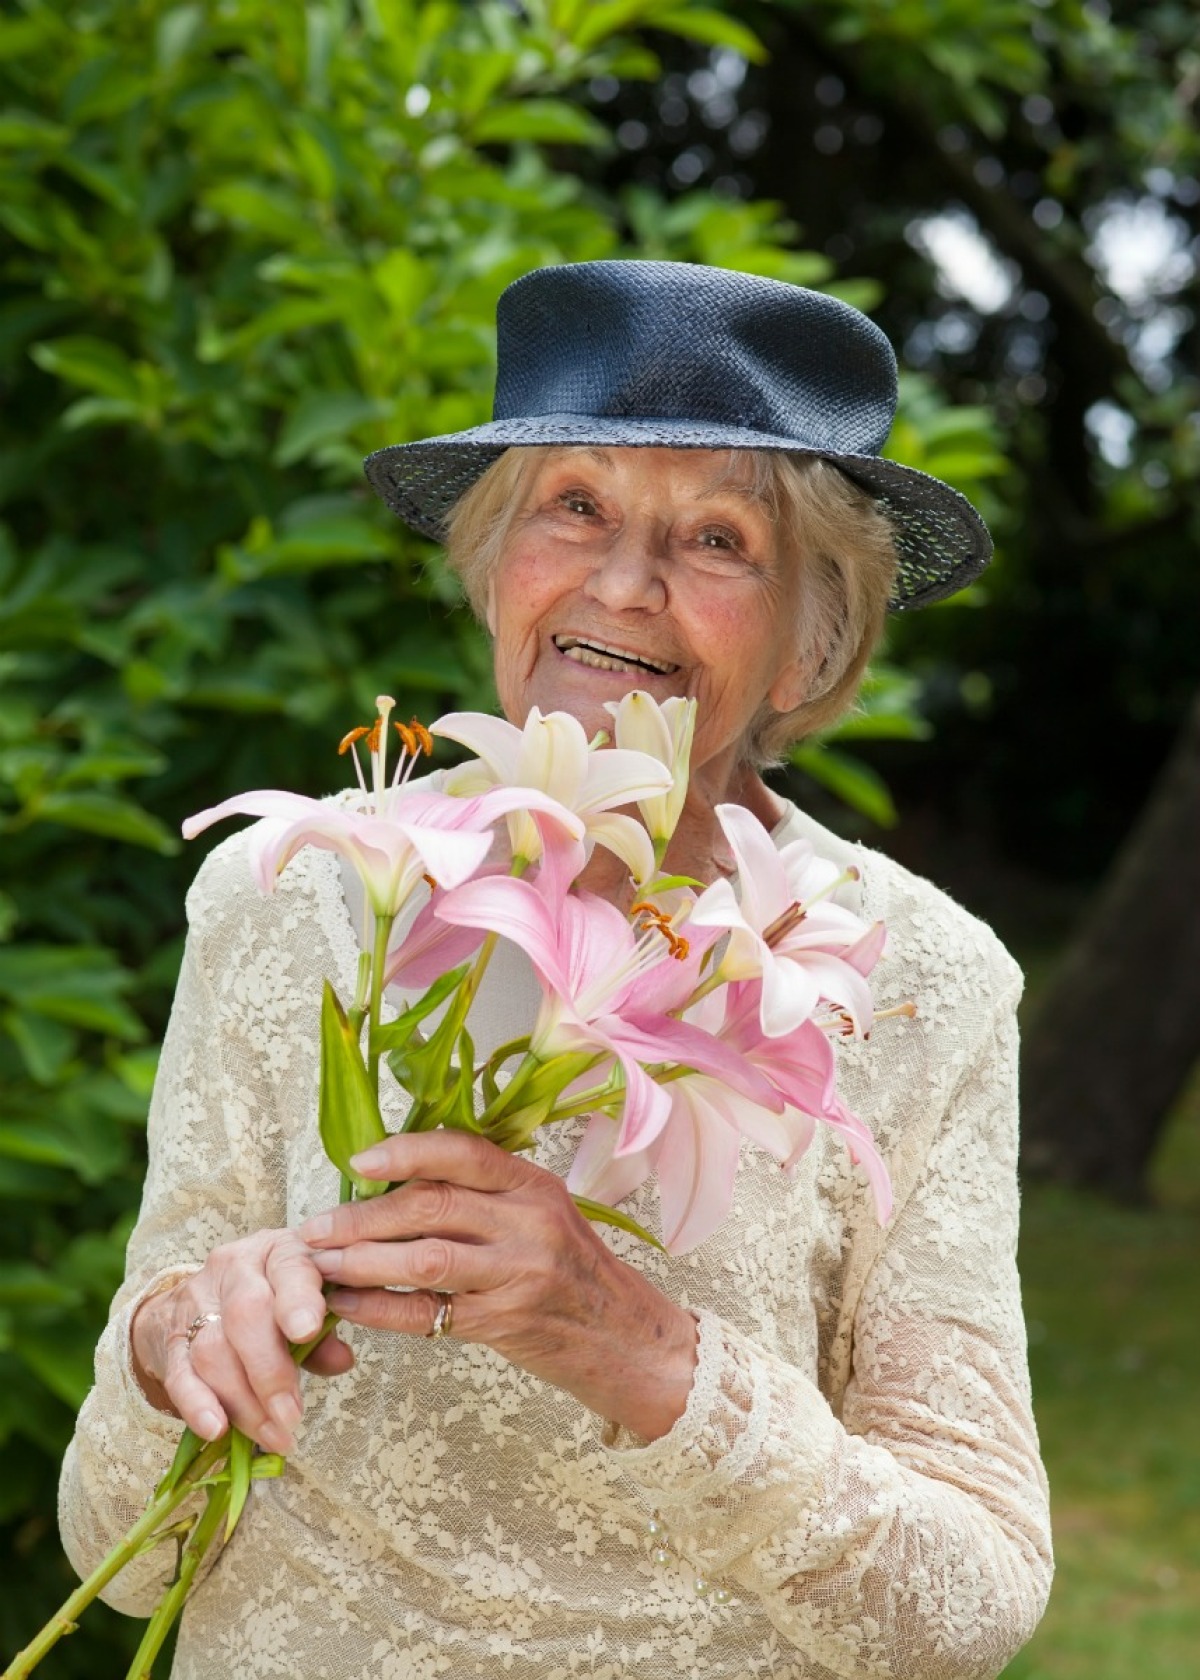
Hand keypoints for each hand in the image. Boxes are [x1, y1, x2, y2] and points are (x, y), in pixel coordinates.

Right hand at [130, 1230, 354, 1451]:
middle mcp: (234, 1267)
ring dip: (244, 1401)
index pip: (288, 1267)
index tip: (307, 1331)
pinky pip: (179, 1373)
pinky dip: (197, 1404)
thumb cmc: (274, 1297)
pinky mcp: (171, 1338)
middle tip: (291, 1416)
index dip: (297, 1299)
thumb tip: (342, 1360)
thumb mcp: (306, 1299)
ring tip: (274, 1434)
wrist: (206, 1293)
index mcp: (278, 1250)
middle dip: (270, 1371)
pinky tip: (217, 1429)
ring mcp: (196, 1301)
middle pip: (246, 1314)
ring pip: (213, 1350)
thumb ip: (325, 1331)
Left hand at [298, 1132, 697, 1440]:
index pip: (462, 1152)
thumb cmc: (574, 1274)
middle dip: (363, 1215)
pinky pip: (426, 1313)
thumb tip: (398, 1184)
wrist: (626, 1339)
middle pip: (432, 1204)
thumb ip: (487, 1197)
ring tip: (320, 1265)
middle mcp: (529, 1220)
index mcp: (533, 1184)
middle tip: (315, 1228)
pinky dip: (378, 1308)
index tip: (357, 1163)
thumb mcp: (543, 1217)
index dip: (405, 1152)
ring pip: (424, 1257)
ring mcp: (520, 1272)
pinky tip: (347, 1305)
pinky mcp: (506, 1322)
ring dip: (361, 1260)